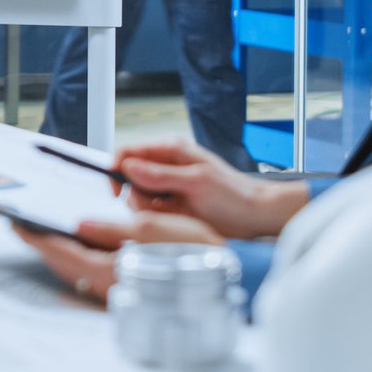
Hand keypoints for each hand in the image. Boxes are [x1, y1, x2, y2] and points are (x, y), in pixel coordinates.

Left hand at [16, 214, 225, 304]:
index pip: (63, 252)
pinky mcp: (130, 293)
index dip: (38, 236)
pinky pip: (92, 276)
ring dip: (60, 253)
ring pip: (77, 273)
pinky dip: (79, 260)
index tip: (18, 224)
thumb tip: (80, 225)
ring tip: (46, 233)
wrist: (231, 276)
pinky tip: (79, 247)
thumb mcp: (155, 229)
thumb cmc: (198, 252)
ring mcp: (120, 293)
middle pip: (65, 266)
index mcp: (113, 271)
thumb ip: (113, 228)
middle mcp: (112, 288)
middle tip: (24, 226)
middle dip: (44, 245)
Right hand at [112, 140, 310, 239]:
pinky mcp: (172, 207)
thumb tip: (128, 166)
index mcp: (170, 150)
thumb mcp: (196, 182)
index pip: (129, 153)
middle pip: (129, 178)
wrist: (256, 216)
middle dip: (136, 195)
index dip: (117, 168)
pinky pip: (150, 213)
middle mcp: (166, 167)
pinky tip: (176, 220)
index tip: (116, 189)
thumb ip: (160, 175)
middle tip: (157, 206)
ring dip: (147, 210)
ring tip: (173, 214)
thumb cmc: (234, 194)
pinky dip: (156, 219)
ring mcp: (168, 188)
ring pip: (137, 198)